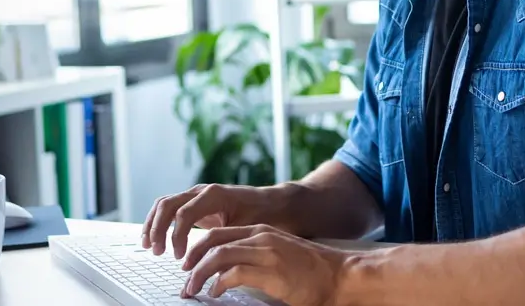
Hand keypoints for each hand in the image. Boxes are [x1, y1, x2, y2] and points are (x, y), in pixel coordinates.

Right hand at [142, 184, 281, 258]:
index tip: (180, 257)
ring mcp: (196, 195)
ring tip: (149, 245)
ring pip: (164, 204)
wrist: (273, 203)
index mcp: (214, 195)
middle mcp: (202, 191)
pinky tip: (155, 238)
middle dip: (157, 228)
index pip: (184, 213)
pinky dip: (159, 222)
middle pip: (168, 204)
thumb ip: (227, 242)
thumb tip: (211, 264)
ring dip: (153, 224)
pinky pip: (170, 209)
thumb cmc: (262, 215)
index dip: (177, 236)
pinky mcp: (195, 203)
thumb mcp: (246, 229)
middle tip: (156, 251)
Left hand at [179, 225, 351, 305]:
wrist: (340, 275)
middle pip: (212, 241)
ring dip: (199, 274)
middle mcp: (260, 236)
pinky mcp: (271, 270)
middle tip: (183, 279)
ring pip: (218, 255)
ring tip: (192, 289)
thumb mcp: (278, 255)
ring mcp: (266, 252)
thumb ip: (254, 258)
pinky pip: (234, 273)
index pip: (218, 234)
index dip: (197, 249)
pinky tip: (215, 292)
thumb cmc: (311, 271)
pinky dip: (219, 283)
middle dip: (192, 260)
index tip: (188, 267)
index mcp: (260, 231)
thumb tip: (226, 273)